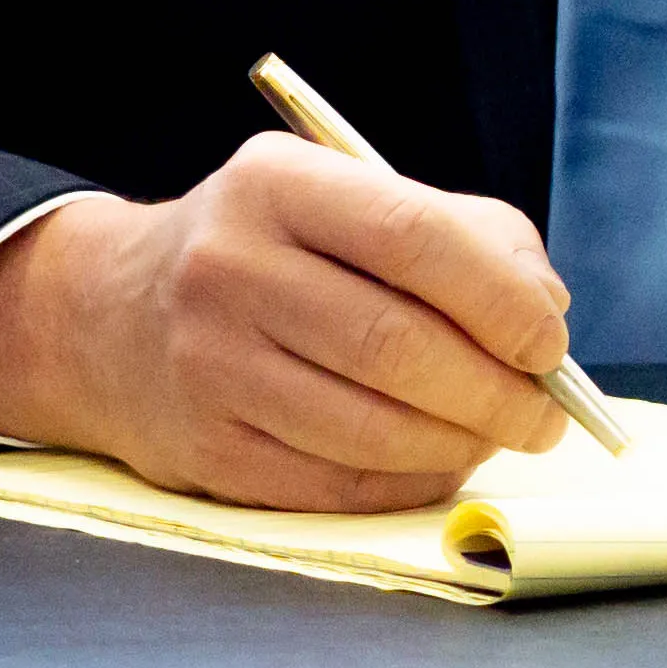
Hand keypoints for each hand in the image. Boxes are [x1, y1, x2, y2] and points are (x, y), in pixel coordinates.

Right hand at [0, 135, 577, 509]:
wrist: (113, 317)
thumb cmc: (273, 253)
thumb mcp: (347, 200)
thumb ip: (465, 236)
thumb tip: (545, 314)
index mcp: (278, 183)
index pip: (416, 239)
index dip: (503, 301)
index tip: (552, 343)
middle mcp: (231, 267)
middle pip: (399, 346)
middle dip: (498, 392)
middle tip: (547, 414)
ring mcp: (211, 364)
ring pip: (373, 427)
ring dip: (462, 444)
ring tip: (499, 436)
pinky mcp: (207, 449)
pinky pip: (338, 484)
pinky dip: (411, 482)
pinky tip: (439, 463)